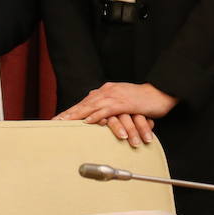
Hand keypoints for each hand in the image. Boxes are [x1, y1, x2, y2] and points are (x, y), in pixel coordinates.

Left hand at [54, 82, 177, 144]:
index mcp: (105, 92)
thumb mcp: (123, 103)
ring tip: (64, 123)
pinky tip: (87, 122)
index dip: (70, 112)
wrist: (159, 94)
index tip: (57, 120)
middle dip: (68, 114)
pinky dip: (96, 116)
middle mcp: (107, 92)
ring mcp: (114, 96)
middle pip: (83, 104)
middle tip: (54, 122)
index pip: (84, 103)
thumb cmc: (142, 101)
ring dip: (76, 115)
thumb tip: (99, 117)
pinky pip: (106, 110)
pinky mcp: (123, 103)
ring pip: (91, 107)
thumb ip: (110, 108)